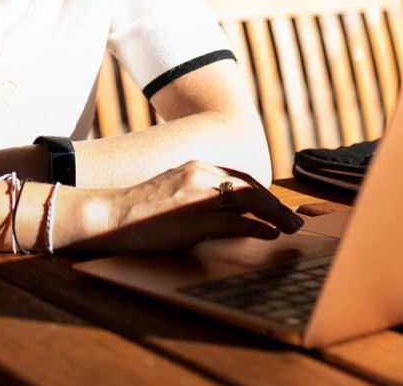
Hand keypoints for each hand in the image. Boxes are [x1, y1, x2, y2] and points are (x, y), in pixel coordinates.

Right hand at [66, 160, 302, 253]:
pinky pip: (234, 222)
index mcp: (195, 166)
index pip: (238, 177)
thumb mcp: (172, 192)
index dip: (262, 193)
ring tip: (289, 229)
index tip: (275, 207)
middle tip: (293, 221)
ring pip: (247, 200)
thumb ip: (198, 195)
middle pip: (249, 186)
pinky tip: (268, 235)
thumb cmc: (138, 211)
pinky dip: (256, 228)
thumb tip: (226, 213)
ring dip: (274, 215)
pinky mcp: (193, 217)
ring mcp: (197, 194)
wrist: (109, 214)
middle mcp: (199, 173)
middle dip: (275, 204)